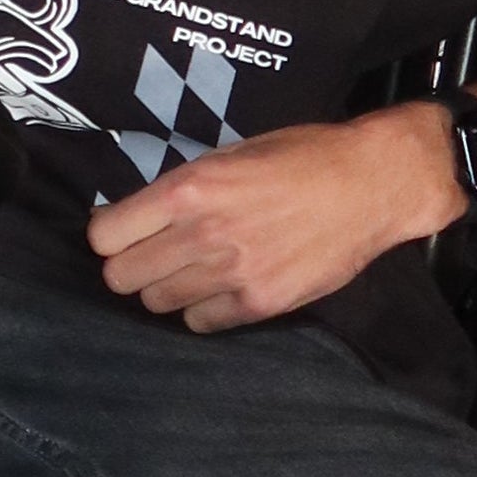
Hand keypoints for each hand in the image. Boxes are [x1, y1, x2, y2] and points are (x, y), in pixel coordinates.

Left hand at [86, 109, 464, 332]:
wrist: (371, 184)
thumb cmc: (302, 157)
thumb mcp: (231, 153)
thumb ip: (182, 187)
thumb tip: (134, 215)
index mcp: (190, 189)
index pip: (105, 236)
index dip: (110, 236)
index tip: (123, 235)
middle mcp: (204, 233)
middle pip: (121, 277)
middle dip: (130, 267)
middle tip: (153, 257)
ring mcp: (232, 273)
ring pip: (156, 304)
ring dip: (166, 290)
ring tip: (190, 272)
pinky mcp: (260, 302)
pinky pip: (200, 323)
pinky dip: (202, 311)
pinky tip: (220, 290)